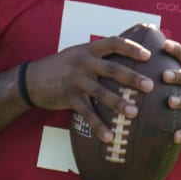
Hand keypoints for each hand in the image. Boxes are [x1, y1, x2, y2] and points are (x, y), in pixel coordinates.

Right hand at [21, 35, 154, 142]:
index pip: (113, 43)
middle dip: (132, 77)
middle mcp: (82, 62)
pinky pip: (86, 112)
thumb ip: (98, 56)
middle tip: (150, 86)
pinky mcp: (68, 96)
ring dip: (118, 103)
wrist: (30, 80)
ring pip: (100, 92)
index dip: (132, 47)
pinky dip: (98, 125)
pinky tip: (109, 136)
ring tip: (134, 113)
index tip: (148, 55)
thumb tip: (127, 59)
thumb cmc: (60, 67)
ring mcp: (75, 79)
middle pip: (112, 69)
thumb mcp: (77, 54)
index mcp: (88, 50)